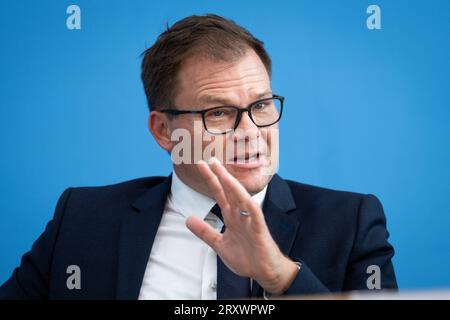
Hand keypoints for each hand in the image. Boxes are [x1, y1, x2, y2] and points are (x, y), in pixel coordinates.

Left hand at [185, 157, 298, 293]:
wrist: (264, 272)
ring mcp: (251, 221)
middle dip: (220, 175)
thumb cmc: (246, 257)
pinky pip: (255, 215)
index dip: (211, 180)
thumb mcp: (219, 244)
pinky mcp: (260, 230)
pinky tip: (244, 197)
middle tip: (210, 160)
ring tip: (223, 172)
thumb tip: (187, 219)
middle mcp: (241, 215)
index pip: (220, 194)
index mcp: (232, 217)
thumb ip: (205, 231)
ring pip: (241, 198)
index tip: (202, 166)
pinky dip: (250, 206)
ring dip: (232, 184)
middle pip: (229, 191)